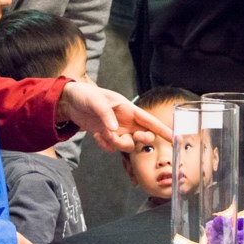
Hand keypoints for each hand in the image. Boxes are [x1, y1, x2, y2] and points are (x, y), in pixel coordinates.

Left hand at [56, 82, 172, 152]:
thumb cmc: (85, 95)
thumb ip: (106, 114)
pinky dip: (106, 145)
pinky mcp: (107, 137)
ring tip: (103, 134)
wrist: (69, 102)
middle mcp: (126, 121)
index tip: (174, 138)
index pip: (149, 120)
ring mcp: (117, 130)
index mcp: (128, 109)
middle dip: (140, 139)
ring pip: (128, 145)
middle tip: (132, 136)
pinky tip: (97, 136)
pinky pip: (113, 148)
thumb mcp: (96, 101)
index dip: (163, 129)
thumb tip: (115, 129)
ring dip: (117, 144)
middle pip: (144, 136)